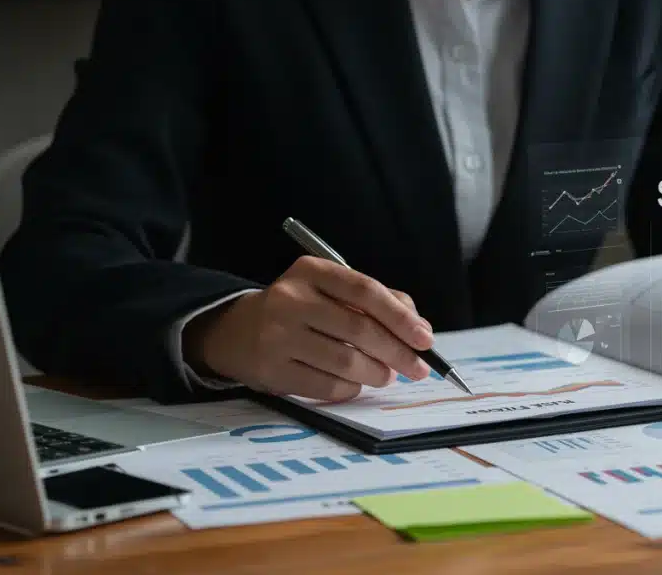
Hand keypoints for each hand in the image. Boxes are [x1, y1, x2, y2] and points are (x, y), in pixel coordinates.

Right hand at [185, 257, 433, 400]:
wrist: (236, 331)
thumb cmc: (300, 309)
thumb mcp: (331, 291)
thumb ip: (378, 302)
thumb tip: (419, 328)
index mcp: (311, 272)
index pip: (365, 291)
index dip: (400, 317)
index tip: (425, 339)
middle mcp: (290, 299)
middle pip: (359, 329)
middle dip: (397, 352)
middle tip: (418, 368)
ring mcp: (277, 336)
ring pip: (345, 362)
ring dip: (377, 373)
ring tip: (386, 375)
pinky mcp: (271, 371)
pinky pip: (326, 387)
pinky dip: (350, 389)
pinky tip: (356, 384)